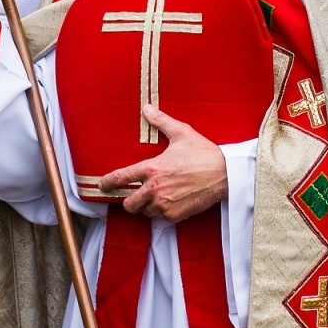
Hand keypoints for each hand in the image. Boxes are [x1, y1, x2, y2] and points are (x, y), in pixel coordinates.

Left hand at [98, 105, 227, 223]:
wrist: (225, 174)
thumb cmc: (203, 153)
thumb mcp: (181, 133)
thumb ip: (161, 121)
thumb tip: (146, 108)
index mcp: (151, 169)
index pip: (121, 178)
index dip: (108, 183)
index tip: (102, 185)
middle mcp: (154, 189)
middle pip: (128, 204)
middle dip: (130, 201)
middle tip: (136, 195)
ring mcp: (164, 204)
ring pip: (145, 212)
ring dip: (148, 207)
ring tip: (159, 196)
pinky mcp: (176, 215)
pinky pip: (162, 218)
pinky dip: (164, 212)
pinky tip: (173, 201)